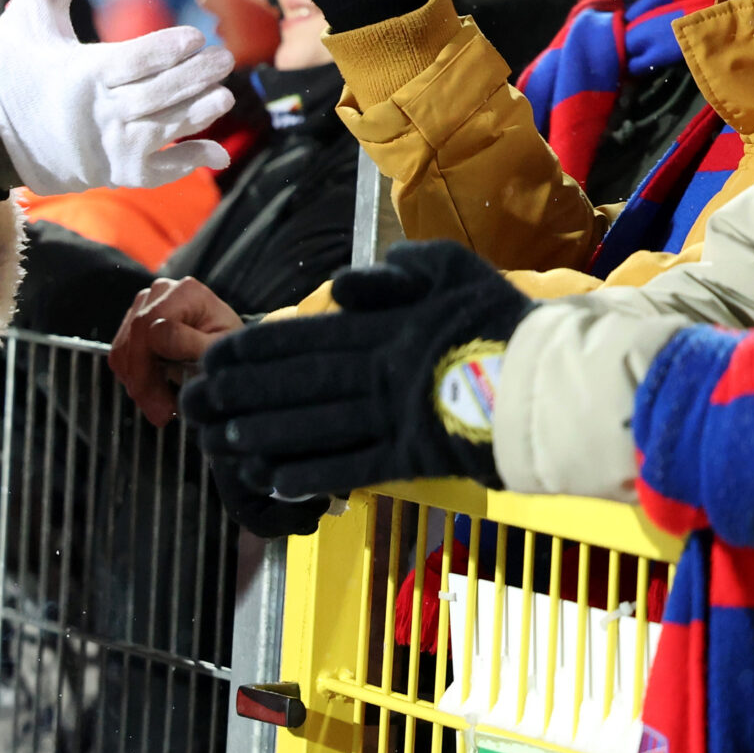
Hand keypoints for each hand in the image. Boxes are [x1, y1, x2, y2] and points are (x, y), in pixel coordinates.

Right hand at [0, 0, 235, 194]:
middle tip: (224, 58)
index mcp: (78, 76)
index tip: (194, 37)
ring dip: (196, 115)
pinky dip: (186, 163)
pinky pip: (157, 172)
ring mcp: (108, 147)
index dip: (162, 50)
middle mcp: (97, 115)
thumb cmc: (15, 73)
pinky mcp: (116, 171)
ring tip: (224, 96)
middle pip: (154, 96)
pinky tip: (216, 152)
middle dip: (193, 78)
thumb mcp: (23, 23)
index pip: (128, 62)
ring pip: (161, 130)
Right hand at [111, 277, 242, 425]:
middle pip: (132, 338)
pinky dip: (134, 377)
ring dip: (137, 384)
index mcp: (185, 293)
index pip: (147, 328)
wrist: (227, 347)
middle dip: (142, 383)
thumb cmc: (228, 348)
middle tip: (160, 414)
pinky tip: (155, 390)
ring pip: (122, 349)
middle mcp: (161, 292)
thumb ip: (193, 342)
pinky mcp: (134, 320)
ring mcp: (145, 303)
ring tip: (161, 406)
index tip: (165, 405)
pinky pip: (120, 353)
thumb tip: (158, 336)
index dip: (149, 370)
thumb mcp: (221, 349)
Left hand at [179, 241, 531, 500]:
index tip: (214, 356)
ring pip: (314, 429)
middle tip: (196, 402)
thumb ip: (396, 272)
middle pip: (296, 385)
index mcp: (383, 328)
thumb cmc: (502, 320)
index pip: (303, 337)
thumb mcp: (452, 270)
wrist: (557, 379)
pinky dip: (313, 476)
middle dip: (240, 395)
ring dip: (263, 436)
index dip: (253, 349)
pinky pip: (353, 468)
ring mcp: (394, 417)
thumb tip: (344, 286)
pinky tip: (277, 482)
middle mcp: (379, 372)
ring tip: (223, 442)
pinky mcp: (414, 457)